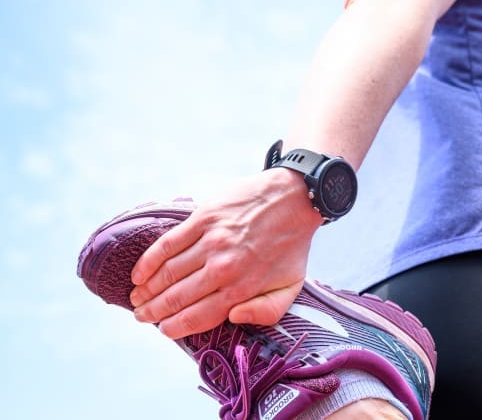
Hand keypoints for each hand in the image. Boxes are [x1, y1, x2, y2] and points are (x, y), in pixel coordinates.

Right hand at [129, 168, 323, 338]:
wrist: (295, 198)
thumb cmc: (292, 245)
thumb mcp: (292, 286)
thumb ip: (266, 311)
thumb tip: (233, 318)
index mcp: (243, 287)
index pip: (199, 316)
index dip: (176, 327)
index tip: (164, 330)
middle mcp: (223, 267)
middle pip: (178, 297)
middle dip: (155, 311)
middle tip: (142, 316)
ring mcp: (211, 241)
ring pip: (168, 273)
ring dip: (147, 289)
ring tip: (137, 299)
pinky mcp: (203, 218)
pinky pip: (168, 244)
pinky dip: (149, 261)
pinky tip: (139, 273)